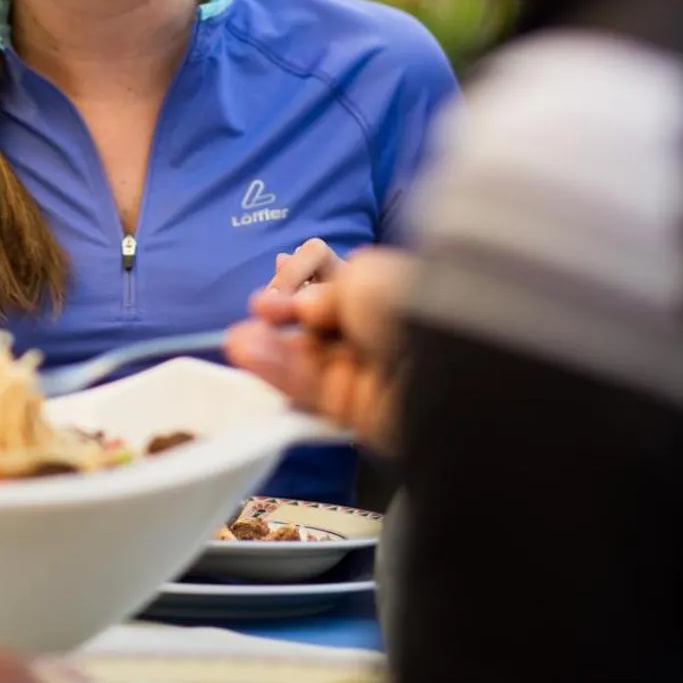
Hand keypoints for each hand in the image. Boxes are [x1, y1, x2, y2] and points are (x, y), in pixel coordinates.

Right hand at [227, 245, 413, 454]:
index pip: (342, 287)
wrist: (444, 368)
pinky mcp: (356, 414)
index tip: (280, 268)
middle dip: (283, 314)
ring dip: (269, 347)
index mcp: (394, 295)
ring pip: (308, 361)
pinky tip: (249, 354)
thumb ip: (325, 288)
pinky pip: (310, 393)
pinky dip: (276, 374)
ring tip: (238, 338)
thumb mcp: (363, 276)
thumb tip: (306, 307)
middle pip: (320, 327)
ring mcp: (369, 375)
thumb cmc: (412, 308)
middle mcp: (383, 335)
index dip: (308, 279)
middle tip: (259, 306)